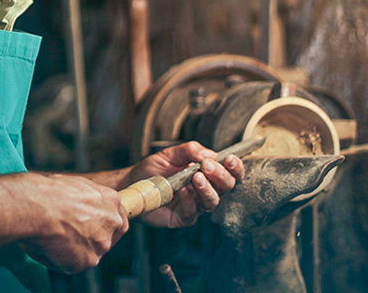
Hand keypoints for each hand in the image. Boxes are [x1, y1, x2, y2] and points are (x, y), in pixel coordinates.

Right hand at [19, 174, 128, 273]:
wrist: (36, 206)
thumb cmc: (47, 192)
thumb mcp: (73, 186)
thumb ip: (86, 201)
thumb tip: (78, 209)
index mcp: (111, 199)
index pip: (116, 218)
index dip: (103, 225)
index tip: (91, 227)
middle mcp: (112, 222)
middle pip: (106, 238)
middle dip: (89, 240)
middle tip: (67, 235)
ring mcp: (102, 243)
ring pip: (88, 253)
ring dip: (72, 250)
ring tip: (51, 236)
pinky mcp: (87, 261)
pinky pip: (71, 265)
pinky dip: (58, 260)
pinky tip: (46, 246)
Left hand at [125, 141, 243, 227]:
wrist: (132, 182)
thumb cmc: (153, 169)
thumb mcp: (171, 154)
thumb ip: (190, 150)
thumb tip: (209, 154)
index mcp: (207, 174)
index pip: (230, 173)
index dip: (235, 167)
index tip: (230, 159)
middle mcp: (204, 190)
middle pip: (225, 187)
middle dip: (220, 175)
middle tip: (207, 166)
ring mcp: (195, 205)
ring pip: (212, 201)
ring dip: (207, 189)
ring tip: (196, 177)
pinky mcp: (182, 217)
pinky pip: (192, 213)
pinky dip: (189, 201)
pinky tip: (181, 191)